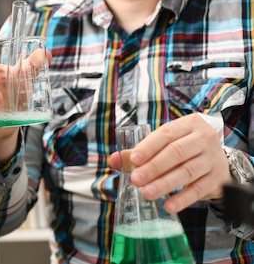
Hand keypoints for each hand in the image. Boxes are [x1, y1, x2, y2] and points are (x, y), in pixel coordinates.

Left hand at [109, 114, 231, 212]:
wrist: (217, 161)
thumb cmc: (184, 148)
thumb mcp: (166, 144)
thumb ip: (139, 152)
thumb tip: (113, 160)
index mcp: (189, 124)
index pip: (166, 134)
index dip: (149, 147)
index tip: (133, 160)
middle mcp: (204, 139)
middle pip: (176, 152)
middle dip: (154, 167)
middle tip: (136, 180)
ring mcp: (213, 159)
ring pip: (187, 172)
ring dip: (165, 184)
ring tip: (147, 193)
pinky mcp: (217, 178)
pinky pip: (198, 190)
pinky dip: (183, 199)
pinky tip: (169, 206)